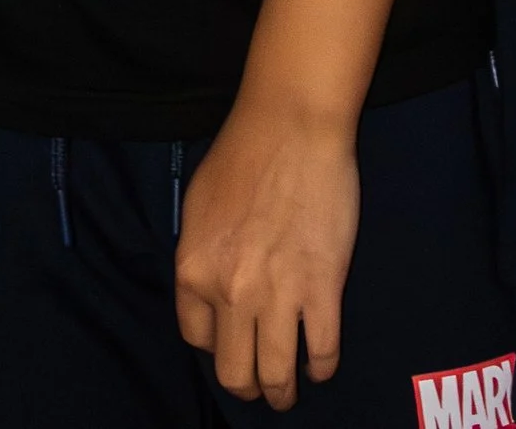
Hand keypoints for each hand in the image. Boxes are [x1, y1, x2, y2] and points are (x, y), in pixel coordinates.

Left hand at [174, 96, 357, 407]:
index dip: (215, 347)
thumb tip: (210, 295)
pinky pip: (321, 353)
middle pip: (234, 374)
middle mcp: (229, 293)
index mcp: (193, 270)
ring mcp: (278, 295)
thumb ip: (200, 257)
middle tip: (260, 385)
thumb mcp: (197, 206)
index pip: (195, 339)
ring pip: (276, 376)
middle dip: (248, 388)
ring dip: (282, 392)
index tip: (231, 343)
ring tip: (288, 391)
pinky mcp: (322, 289)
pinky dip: (320, 367)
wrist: (292, 124)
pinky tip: (319, 362)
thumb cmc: (243, 153)